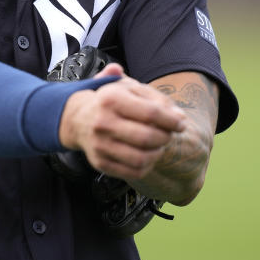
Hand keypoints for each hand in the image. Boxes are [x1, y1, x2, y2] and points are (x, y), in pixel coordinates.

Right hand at [58, 64, 186, 181]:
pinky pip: (133, 171)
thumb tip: (177, 115)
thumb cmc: (111, 101)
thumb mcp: (128, 87)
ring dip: (158, 153)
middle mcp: (102, 122)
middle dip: (166, 137)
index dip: (172, 120)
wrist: (78, 119)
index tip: (181, 123)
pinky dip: (147, 166)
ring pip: (141, 158)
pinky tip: (148, 155)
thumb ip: (154, 96)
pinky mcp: (100, 162)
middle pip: (147, 137)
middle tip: (169, 134)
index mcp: (111, 98)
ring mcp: (100, 144)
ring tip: (159, 145)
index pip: (151, 113)